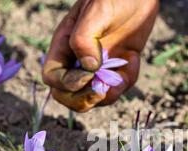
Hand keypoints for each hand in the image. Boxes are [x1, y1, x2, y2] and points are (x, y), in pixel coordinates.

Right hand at [42, 0, 158, 111]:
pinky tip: (134, 59)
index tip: (89, 76)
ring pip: (95, 97)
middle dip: (84, 100)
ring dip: (109, 95)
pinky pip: (118, 87)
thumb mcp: (95, 13)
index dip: (67, 85)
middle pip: (69, 96)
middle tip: (102, 91)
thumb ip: (84, 40)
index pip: (53, 78)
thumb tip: (89, 69)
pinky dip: (127, 81)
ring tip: (123, 76)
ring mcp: (99, 66)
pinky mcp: (118, 67)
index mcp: (64, 46)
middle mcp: (78, 60)